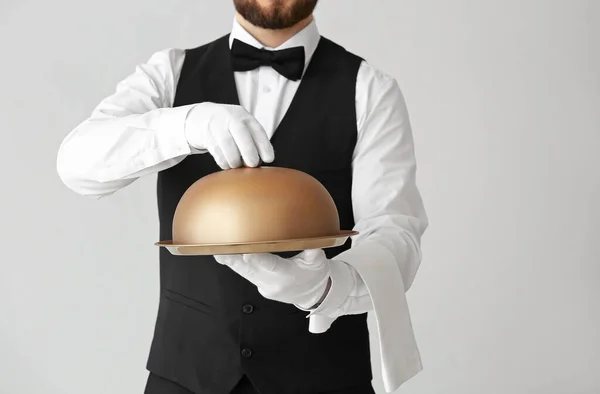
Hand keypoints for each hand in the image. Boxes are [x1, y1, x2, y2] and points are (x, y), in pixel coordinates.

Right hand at [185, 102, 274, 168]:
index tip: (269, 159)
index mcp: (245, 117)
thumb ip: (251, 141)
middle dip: (249, 151)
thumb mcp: (241, 127)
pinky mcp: (206, 134)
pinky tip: (226, 164)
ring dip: (234, 158)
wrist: (201, 117)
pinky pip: (215, 150)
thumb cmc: (228, 127)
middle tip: (252, 164)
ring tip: (237, 165)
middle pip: (241, 133)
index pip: (257, 130)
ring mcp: (217, 125)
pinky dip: (223, 160)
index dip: (264, 145)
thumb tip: (258, 162)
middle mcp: (231, 118)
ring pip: (227, 142)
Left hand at [214, 249, 331, 309]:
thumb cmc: (315, 275)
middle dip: (234, 259)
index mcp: (288, 275)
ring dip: (230, 262)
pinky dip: (236, 264)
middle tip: (220, 248)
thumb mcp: (319, 262)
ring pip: (244, 273)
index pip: (271, 266)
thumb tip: (314, 238)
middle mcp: (273, 283)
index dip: (258, 260)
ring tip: (216, 249)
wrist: (313, 295)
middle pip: (249, 270)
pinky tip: (224, 255)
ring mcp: (264, 286)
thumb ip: (314, 250)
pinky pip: (246, 274)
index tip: (247, 254)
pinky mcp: (259, 286)